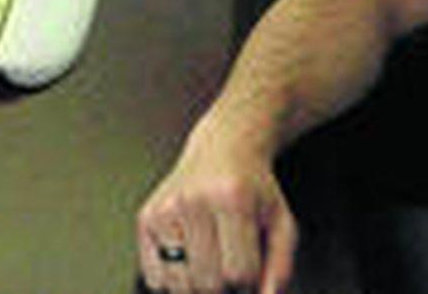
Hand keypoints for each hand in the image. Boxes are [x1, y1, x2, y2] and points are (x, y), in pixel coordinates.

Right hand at [135, 117, 297, 293]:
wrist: (223, 148)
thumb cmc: (254, 189)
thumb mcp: (281, 223)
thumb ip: (280, 268)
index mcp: (233, 199)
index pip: (240, 273)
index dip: (249, 280)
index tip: (250, 263)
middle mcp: (193, 201)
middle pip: (208, 283)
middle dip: (224, 284)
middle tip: (230, 260)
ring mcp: (165, 209)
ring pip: (180, 286)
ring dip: (198, 285)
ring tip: (210, 259)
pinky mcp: (146, 218)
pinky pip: (155, 279)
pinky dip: (172, 280)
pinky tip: (188, 256)